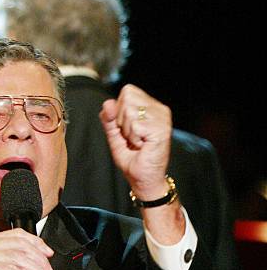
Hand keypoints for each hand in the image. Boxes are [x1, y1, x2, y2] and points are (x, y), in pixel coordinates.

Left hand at [100, 84, 171, 200]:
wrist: (143, 178)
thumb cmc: (132, 158)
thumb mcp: (114, 135)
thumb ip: (108, 118)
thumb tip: (107, 103)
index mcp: (150, 106)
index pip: (128, 91)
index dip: (119, 110)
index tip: (126, 129)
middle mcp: (159, 108)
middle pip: (128, 98)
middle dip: (122, 120)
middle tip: (132, 137)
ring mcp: (162, 118)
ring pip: (130, 112)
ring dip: (128, 131)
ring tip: (138, 142)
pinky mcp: (162, 129)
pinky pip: (136, 125)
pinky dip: (134, 138)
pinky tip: (143, 146)